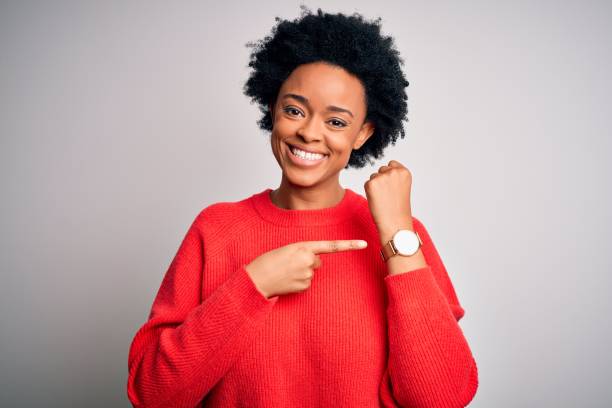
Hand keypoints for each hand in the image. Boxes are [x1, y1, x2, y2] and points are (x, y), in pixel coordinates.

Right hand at [245, 239, 367, 297]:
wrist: (257, 279)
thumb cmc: (268, 262)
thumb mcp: (287, 250)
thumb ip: (304, 252)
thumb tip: (316, 262)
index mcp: (303, 246)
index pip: (331, 246)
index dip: (349, 245)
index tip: (364, 244)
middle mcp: (308, 260)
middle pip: (317, 261)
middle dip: (307, 262)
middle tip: (290, 264)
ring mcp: (307, 275)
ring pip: (311, 273)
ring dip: (301, 273)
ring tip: (285, 272)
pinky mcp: (304, 287)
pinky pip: (307, 284)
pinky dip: (298, 283)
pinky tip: (287, 281)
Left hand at [364, 160, 413, 242]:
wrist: (395, 223)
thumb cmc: (398, 208)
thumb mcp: (402, 187)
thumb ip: (395, 176)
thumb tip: (382, 169)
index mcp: (404, 172)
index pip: (392, 164)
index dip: (390, 176)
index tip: (393, 188)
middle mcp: (394, 172)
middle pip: (382, 169)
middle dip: (382, 180)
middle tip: (388, 196)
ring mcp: (382, 177)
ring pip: (373, 176)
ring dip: (376, 186)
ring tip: (384, 199)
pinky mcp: (371, 184)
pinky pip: (367, 183)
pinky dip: (369, 192)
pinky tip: (377, 200)